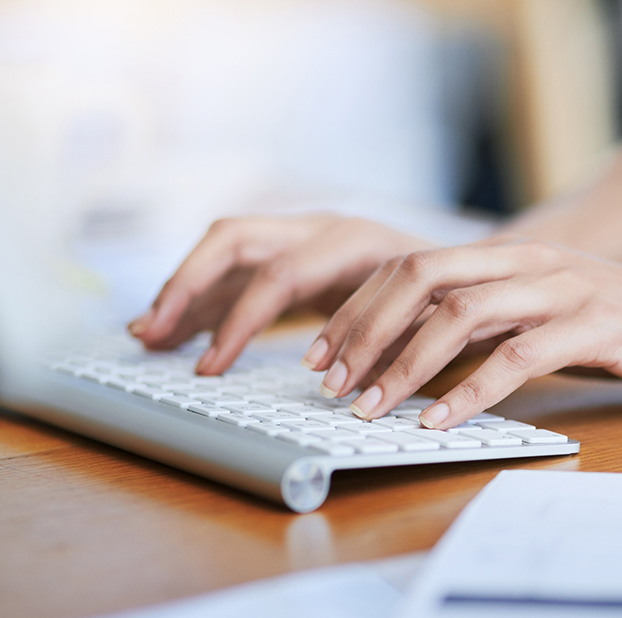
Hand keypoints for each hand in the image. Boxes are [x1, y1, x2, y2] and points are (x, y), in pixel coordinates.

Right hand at [128, 214, 433, 373]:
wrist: (474, 268)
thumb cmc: (456, 296)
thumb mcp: (435, 319)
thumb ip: (394, 343)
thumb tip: (353, 385)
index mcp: (354, 241)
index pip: (278, 275)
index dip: (240, 323)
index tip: (212, 368)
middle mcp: (322, 229)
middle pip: (233, 240)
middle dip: (186, 286)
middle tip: (151, 334)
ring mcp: (306, 239)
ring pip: (227, 252)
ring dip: (184, 290)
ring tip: (147, 335)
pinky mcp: (298, 258)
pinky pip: (241, 273)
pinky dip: (208, 300)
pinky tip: (180, 332)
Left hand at [301, 238, 621, 427]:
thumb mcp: (547, 313)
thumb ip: (494, 321)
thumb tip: (422, 356)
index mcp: (512, 256)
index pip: (414, 267)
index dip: (360, 308)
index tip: (325, 353)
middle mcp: (530, 262)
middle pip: (422, 279)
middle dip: (366, 331)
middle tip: (333, 382)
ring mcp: (563, 289)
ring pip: (462, 314)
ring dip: (405, 365)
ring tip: (372, 408)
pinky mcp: (596, 326)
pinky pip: (518, 356)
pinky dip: (471, 391)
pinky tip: (441, 420)